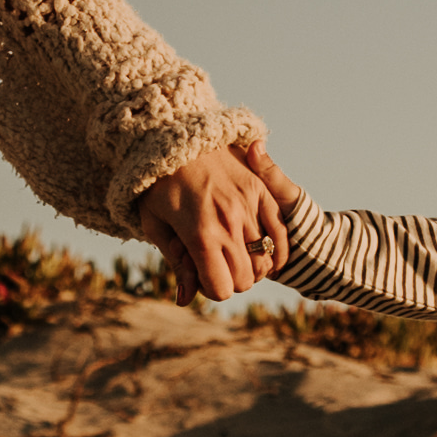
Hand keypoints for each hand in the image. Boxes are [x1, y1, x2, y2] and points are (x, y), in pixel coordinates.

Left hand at [125, 140, 289, 302]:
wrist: (175, 138)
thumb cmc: (158, 185)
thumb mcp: (156, 224)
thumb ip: (177, 263)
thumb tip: (185, 299)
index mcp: (200, 234)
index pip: (221, 288)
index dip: (211, 289)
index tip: (199, 276)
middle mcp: (228, 222)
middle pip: (245, 279)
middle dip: (230, 279)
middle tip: (215, 264)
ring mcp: (248, 205)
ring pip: (264, 261)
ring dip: (251, 266)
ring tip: (233, 253)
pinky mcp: (261, 191)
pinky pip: (280, 234)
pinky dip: (274, 251)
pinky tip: (261, 251)